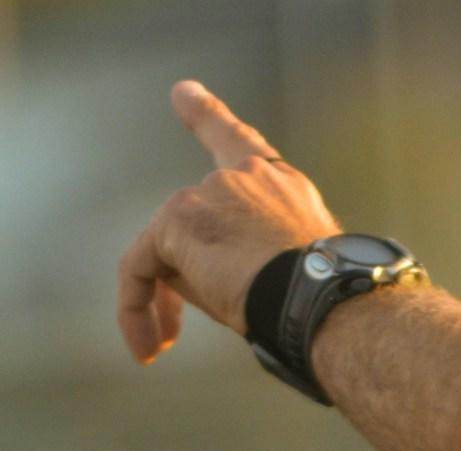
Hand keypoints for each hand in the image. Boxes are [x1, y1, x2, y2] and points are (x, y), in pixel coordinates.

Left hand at [118, 80, 340, 363]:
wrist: (324, 301)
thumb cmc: (322, 301)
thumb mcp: (284, 269)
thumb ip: (234, 257)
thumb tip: (177, 276)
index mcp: (282, 187)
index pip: (239, 144)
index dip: (208, 115)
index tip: (183, 93)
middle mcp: (244, 179)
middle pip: (192, 221)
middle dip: (184, 279)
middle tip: (173, 333)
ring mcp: (208, 194)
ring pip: (165, 249)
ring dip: (162, 302)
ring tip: (165, 346)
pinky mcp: (178, 220)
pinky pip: (140, 267)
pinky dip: (136, 307)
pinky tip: (149, 345)